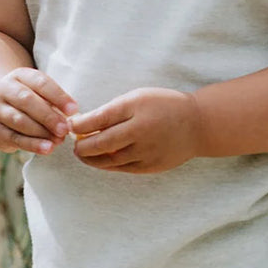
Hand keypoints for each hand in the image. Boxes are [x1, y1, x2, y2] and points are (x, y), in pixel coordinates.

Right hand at [0, 68, 78, 156]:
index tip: (74, 110)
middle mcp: (3, 90)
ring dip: (41, 132)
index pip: (40, 82)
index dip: (58, 96)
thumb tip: (71, 116)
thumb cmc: (30, 101)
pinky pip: (14, 138)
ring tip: (59, 140)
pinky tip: (47, 149)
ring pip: (19, 120)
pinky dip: (33, 145)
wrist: (0, 110)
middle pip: (26, 101)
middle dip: (48, 116)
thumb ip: (54, 101)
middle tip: (65, 128)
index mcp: (19, 76)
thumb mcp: (40, 93)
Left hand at [67, 88, 202, 173]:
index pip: (99, 119)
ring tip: (83, 154)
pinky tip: (100, 160)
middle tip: (73, 146)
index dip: (79, 125)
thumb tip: (83, 125)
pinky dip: (108, 165)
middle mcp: (141, 130)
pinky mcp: (151, 166)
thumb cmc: (163, 106)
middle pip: (101, 143)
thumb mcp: (138, 98)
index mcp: (136, 107)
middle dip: (82, 147)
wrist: (197, 124)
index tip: (70, 126)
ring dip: (91, 159)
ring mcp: (146, 151)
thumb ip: (112, 110)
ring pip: (110, 161)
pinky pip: (122, 168)